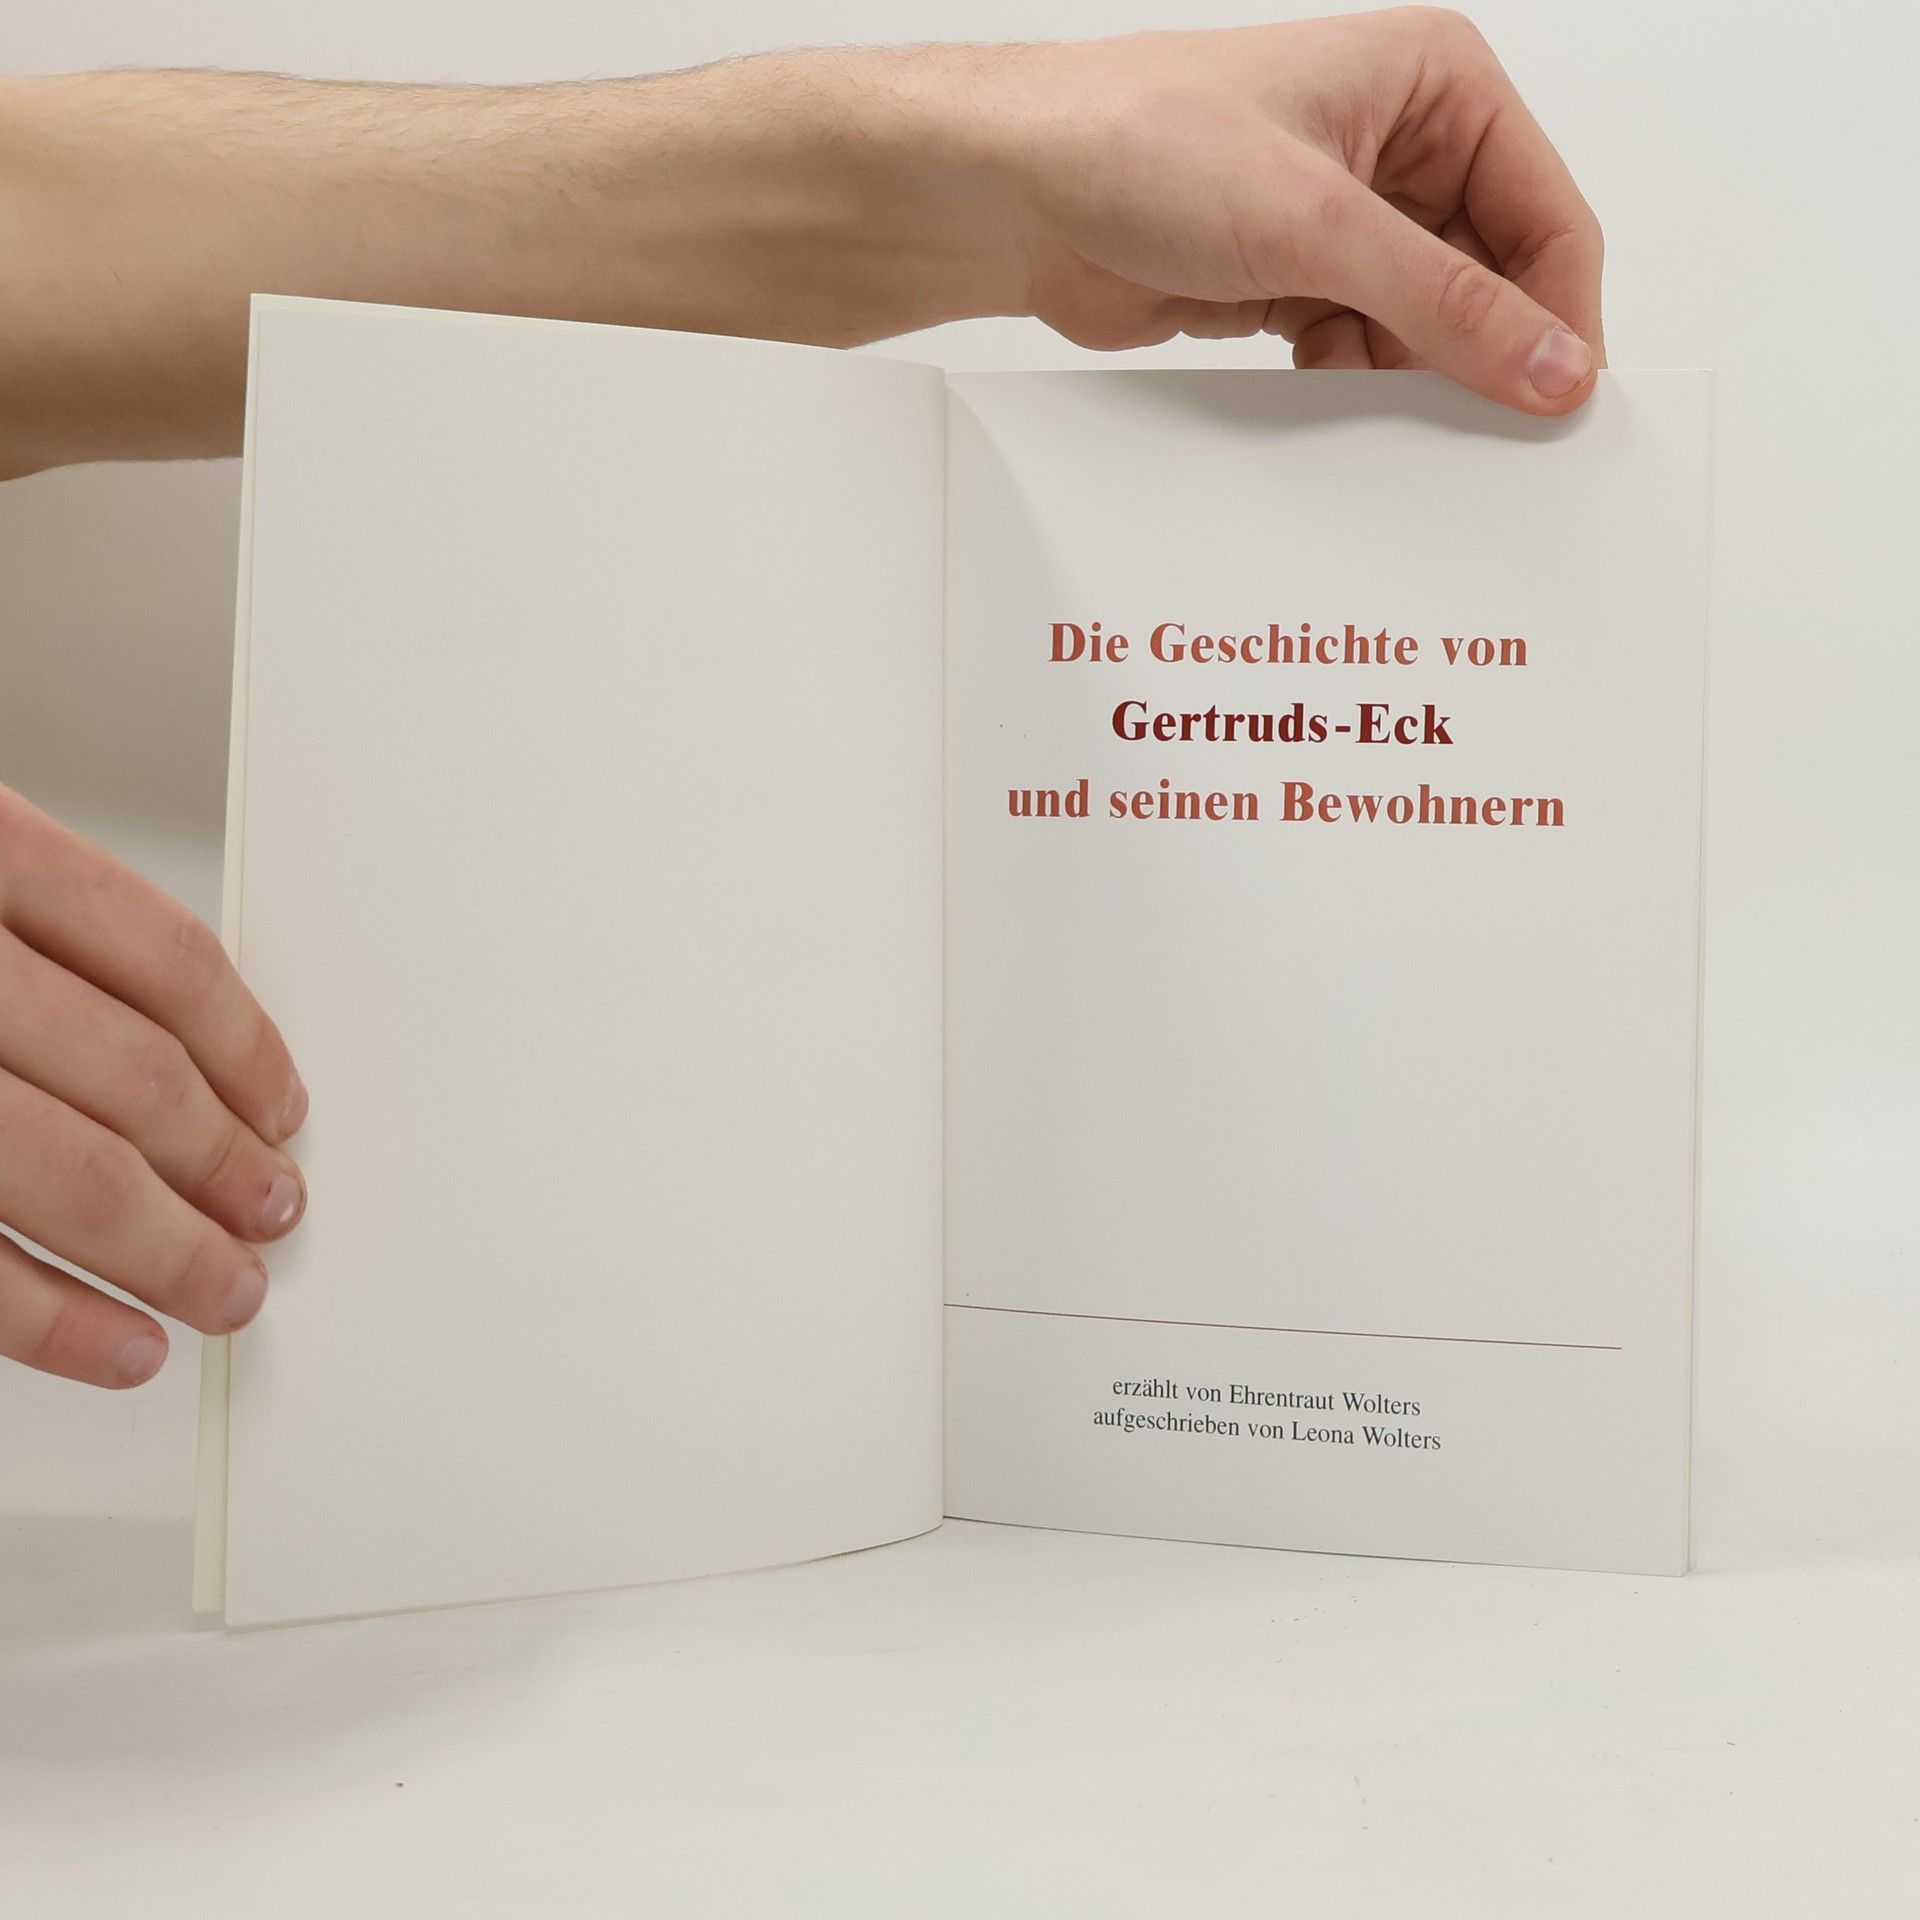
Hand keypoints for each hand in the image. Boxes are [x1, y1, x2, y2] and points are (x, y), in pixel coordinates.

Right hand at [0, 785, 305, 1386]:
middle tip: (271, 1215)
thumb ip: (26, 933)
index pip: (161, 958)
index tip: (282, 1107)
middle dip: (222, 1167)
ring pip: (68, 1177)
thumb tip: (183, 1050)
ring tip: (222, 1292)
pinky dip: (50, 1322)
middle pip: (134, 1080)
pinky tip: (115, 1345)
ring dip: (168, 1254)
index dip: (246, 1046)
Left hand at [945, 9, 1603, 411]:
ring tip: (1397, 415)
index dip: (1560, 313)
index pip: (1546, 214)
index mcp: (1434, 85)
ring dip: (1414, 376)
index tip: (1559, 402)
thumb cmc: (1143, 143)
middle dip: (1484, 353)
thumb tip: (1548, 365)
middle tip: (1490, 437)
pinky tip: (1334, 398)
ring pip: (1427, 324)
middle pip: (1493, 277)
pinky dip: (1357, 385)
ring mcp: (1345, 221)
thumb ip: (1445, 303)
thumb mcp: (1318, 225)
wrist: (1017, 196)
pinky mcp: (1294, 282)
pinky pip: (1362, 349)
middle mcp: (1399, 147)